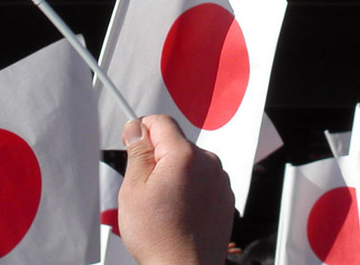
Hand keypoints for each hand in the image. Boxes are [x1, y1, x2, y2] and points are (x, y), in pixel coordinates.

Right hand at [118, 115, 234, 264]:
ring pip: (190, 162)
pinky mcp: (225, 196)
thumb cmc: (159, 236)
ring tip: (163, 205)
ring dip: (175, 174)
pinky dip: (190, 188)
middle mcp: (208, 162)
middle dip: (157, 157)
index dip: (143, 130)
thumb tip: (137, 128)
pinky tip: (179, 211)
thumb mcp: (134, 189)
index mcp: (185, 155)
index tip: (133, 144)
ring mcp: (220, 180)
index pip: (161, 122)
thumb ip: (137, 152)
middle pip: (176, 143)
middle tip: (144, 187)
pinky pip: (203, 180)